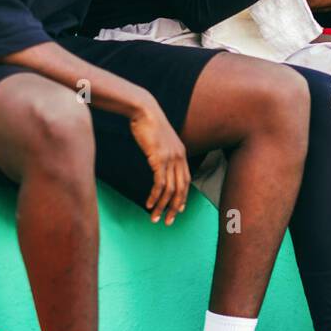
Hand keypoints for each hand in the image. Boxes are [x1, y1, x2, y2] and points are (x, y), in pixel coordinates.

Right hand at [128, 96, 189, 223]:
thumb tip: (157, 162)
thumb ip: (162, 152)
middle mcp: (179, 158)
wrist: (144, 110)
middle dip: (175, 208)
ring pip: (170, 190)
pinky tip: (148, 204)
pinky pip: (159, 183)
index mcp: (182, 154)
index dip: (183, 197)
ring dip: (162, 206)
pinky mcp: (158, 159)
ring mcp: (170, 158)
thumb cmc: (148, 123)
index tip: (178, 210)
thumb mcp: (160, 140)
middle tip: (168, 221)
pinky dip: (154, 196)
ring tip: (155, 217)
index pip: (186, 180)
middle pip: (181, 189)